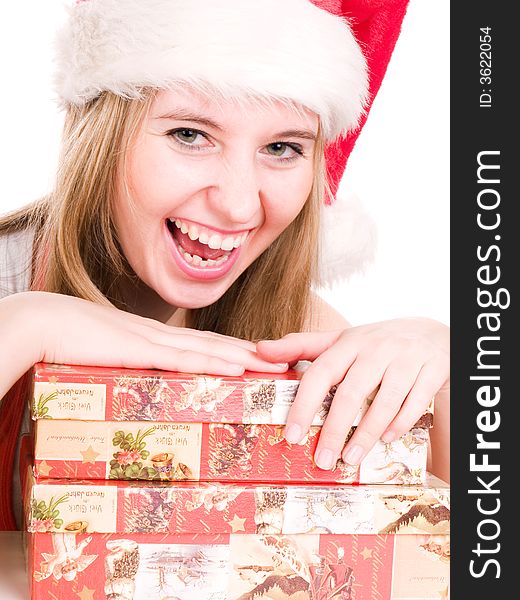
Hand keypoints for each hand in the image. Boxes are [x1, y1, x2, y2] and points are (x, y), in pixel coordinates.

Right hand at [8, 291, 288, 375]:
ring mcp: (154, 340)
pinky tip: (240, 367)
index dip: (230, 350)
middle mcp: (160, 335)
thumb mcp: (104, 355)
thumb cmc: (66, 340)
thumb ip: (123, 365)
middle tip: (283, 359)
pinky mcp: (142, 349)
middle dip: (251, 353)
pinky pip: (186, 357)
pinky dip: (216, 361)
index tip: (256, 358)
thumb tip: (136, 378)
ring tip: (276, 364)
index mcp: (152, 337)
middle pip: (215, 344)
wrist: (43, 323)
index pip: (200, 345)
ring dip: (246, 356)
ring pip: (210, 349)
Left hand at [256, 318, 449, 469]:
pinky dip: (399, 424)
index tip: (292, 435)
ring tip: (350, 459)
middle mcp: (375, 349)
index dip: (304, 405)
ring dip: (366, 435)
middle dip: (334, 430)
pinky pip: (415, 404)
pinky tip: (387, 441)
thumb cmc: (375, 342)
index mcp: (348, 342)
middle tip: (322, 461)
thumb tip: (260, 350)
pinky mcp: (430, 371)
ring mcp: (405, 360)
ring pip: (384, 402)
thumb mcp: (340, 339)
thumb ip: (300, 346)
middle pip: (350, 393)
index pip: (319, 373)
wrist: (430, 332)